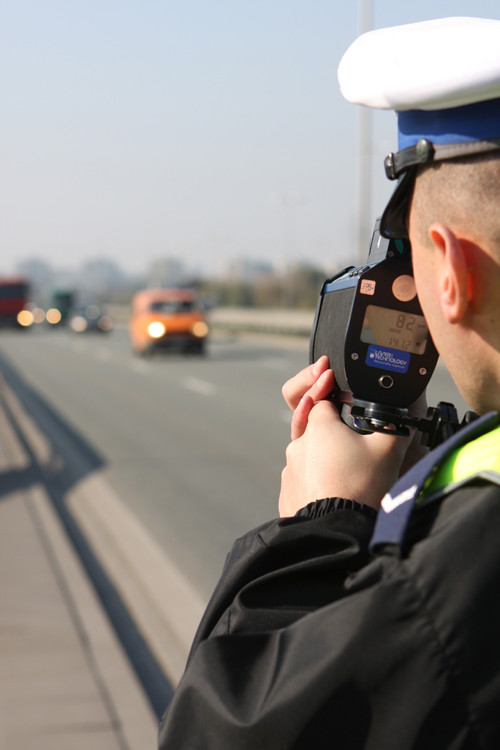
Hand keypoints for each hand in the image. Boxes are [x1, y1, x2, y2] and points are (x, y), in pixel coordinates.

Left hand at [279, 359, 419, 516]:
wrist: (338, 532)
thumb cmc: (362, 487)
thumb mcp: (388, 450)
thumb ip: (397, 423)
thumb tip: (409, 407)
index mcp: (318, 426)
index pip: (322, 398)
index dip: (332, 391)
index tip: (338, 384)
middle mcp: (298, 446)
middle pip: (311, 425)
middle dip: (328, 425)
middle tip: (348, 432)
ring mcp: (290, 471)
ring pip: (307, 455)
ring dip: (323, 456)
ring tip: (348, 469)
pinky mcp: (288, 495)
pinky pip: (303, 481)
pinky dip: (317, 480)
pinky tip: (335, 489)